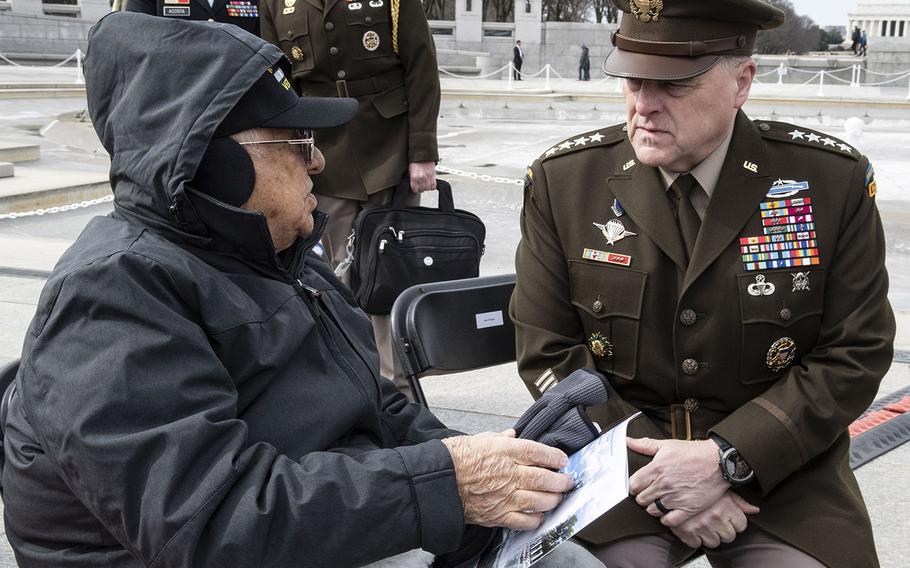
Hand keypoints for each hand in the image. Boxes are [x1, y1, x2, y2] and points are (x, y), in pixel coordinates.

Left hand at [408, 162, 436, 192]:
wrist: (423, 154)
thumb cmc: (416, 161)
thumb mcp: (410, 169)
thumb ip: (411, 177)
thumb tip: (412, 182)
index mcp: (414, 177)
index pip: (415, 189)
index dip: (415, 190)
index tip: (416, 189)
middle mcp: (421, 178)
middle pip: (422, 189)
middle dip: (421, 189)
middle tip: (420, 187)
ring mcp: (427, 177)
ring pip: (427, 188)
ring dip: (426, 188)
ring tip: (425, 185)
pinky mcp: (433, 175)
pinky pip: (433, 185)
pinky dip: (432, 186)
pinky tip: (430, 184)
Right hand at [442, 429, 572, 530]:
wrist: (437, 480)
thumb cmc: (454, 458)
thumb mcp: (478, 438)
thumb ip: (500, 438)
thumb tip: (512, 435)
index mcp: (505, 451)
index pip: (538, 452)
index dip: (554, 457)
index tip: (563, 460)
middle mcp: (509, 473)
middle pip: (545, 478)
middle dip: (560, 480)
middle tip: (567, 481)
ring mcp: (505, 496)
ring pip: (540, 500)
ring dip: (553, 500)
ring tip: (558, 497)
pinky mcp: (498, 514)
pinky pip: (524, 520)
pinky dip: (536, 520)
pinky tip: (540, 517)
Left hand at [627, 437, 728, 526]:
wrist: (718, 462)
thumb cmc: (693, 452)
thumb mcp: (667, 444)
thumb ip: (645, 444)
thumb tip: (627, 441)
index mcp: (656, 468)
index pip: (633, 485)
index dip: (634, 486)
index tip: (638, 486)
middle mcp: (664, 484)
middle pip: (641, 499)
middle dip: (642, 496)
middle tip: (649, 494)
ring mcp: (676, 498)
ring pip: (652, 510)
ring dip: (653, 507)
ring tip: (658, 502)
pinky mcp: (688, 508)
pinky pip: (670, 521)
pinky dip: (666, 519)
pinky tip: (668, 513)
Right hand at [669, 492, 759, 548]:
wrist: (672, 481)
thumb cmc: (699, 483)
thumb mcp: (721, 489)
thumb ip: (739, 502)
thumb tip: (755, 510)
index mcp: (726, 505)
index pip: (741, 525)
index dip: (734, 522)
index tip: (727, 517)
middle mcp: (716, 516)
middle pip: (729, 536)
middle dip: (723, 530)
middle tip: (713, 520)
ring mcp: (701, 525)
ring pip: (714, 542)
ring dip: (709, 535)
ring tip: (703, 523)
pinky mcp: (686, 532)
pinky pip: (695, 544)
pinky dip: (693, 538)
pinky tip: (692, 528)